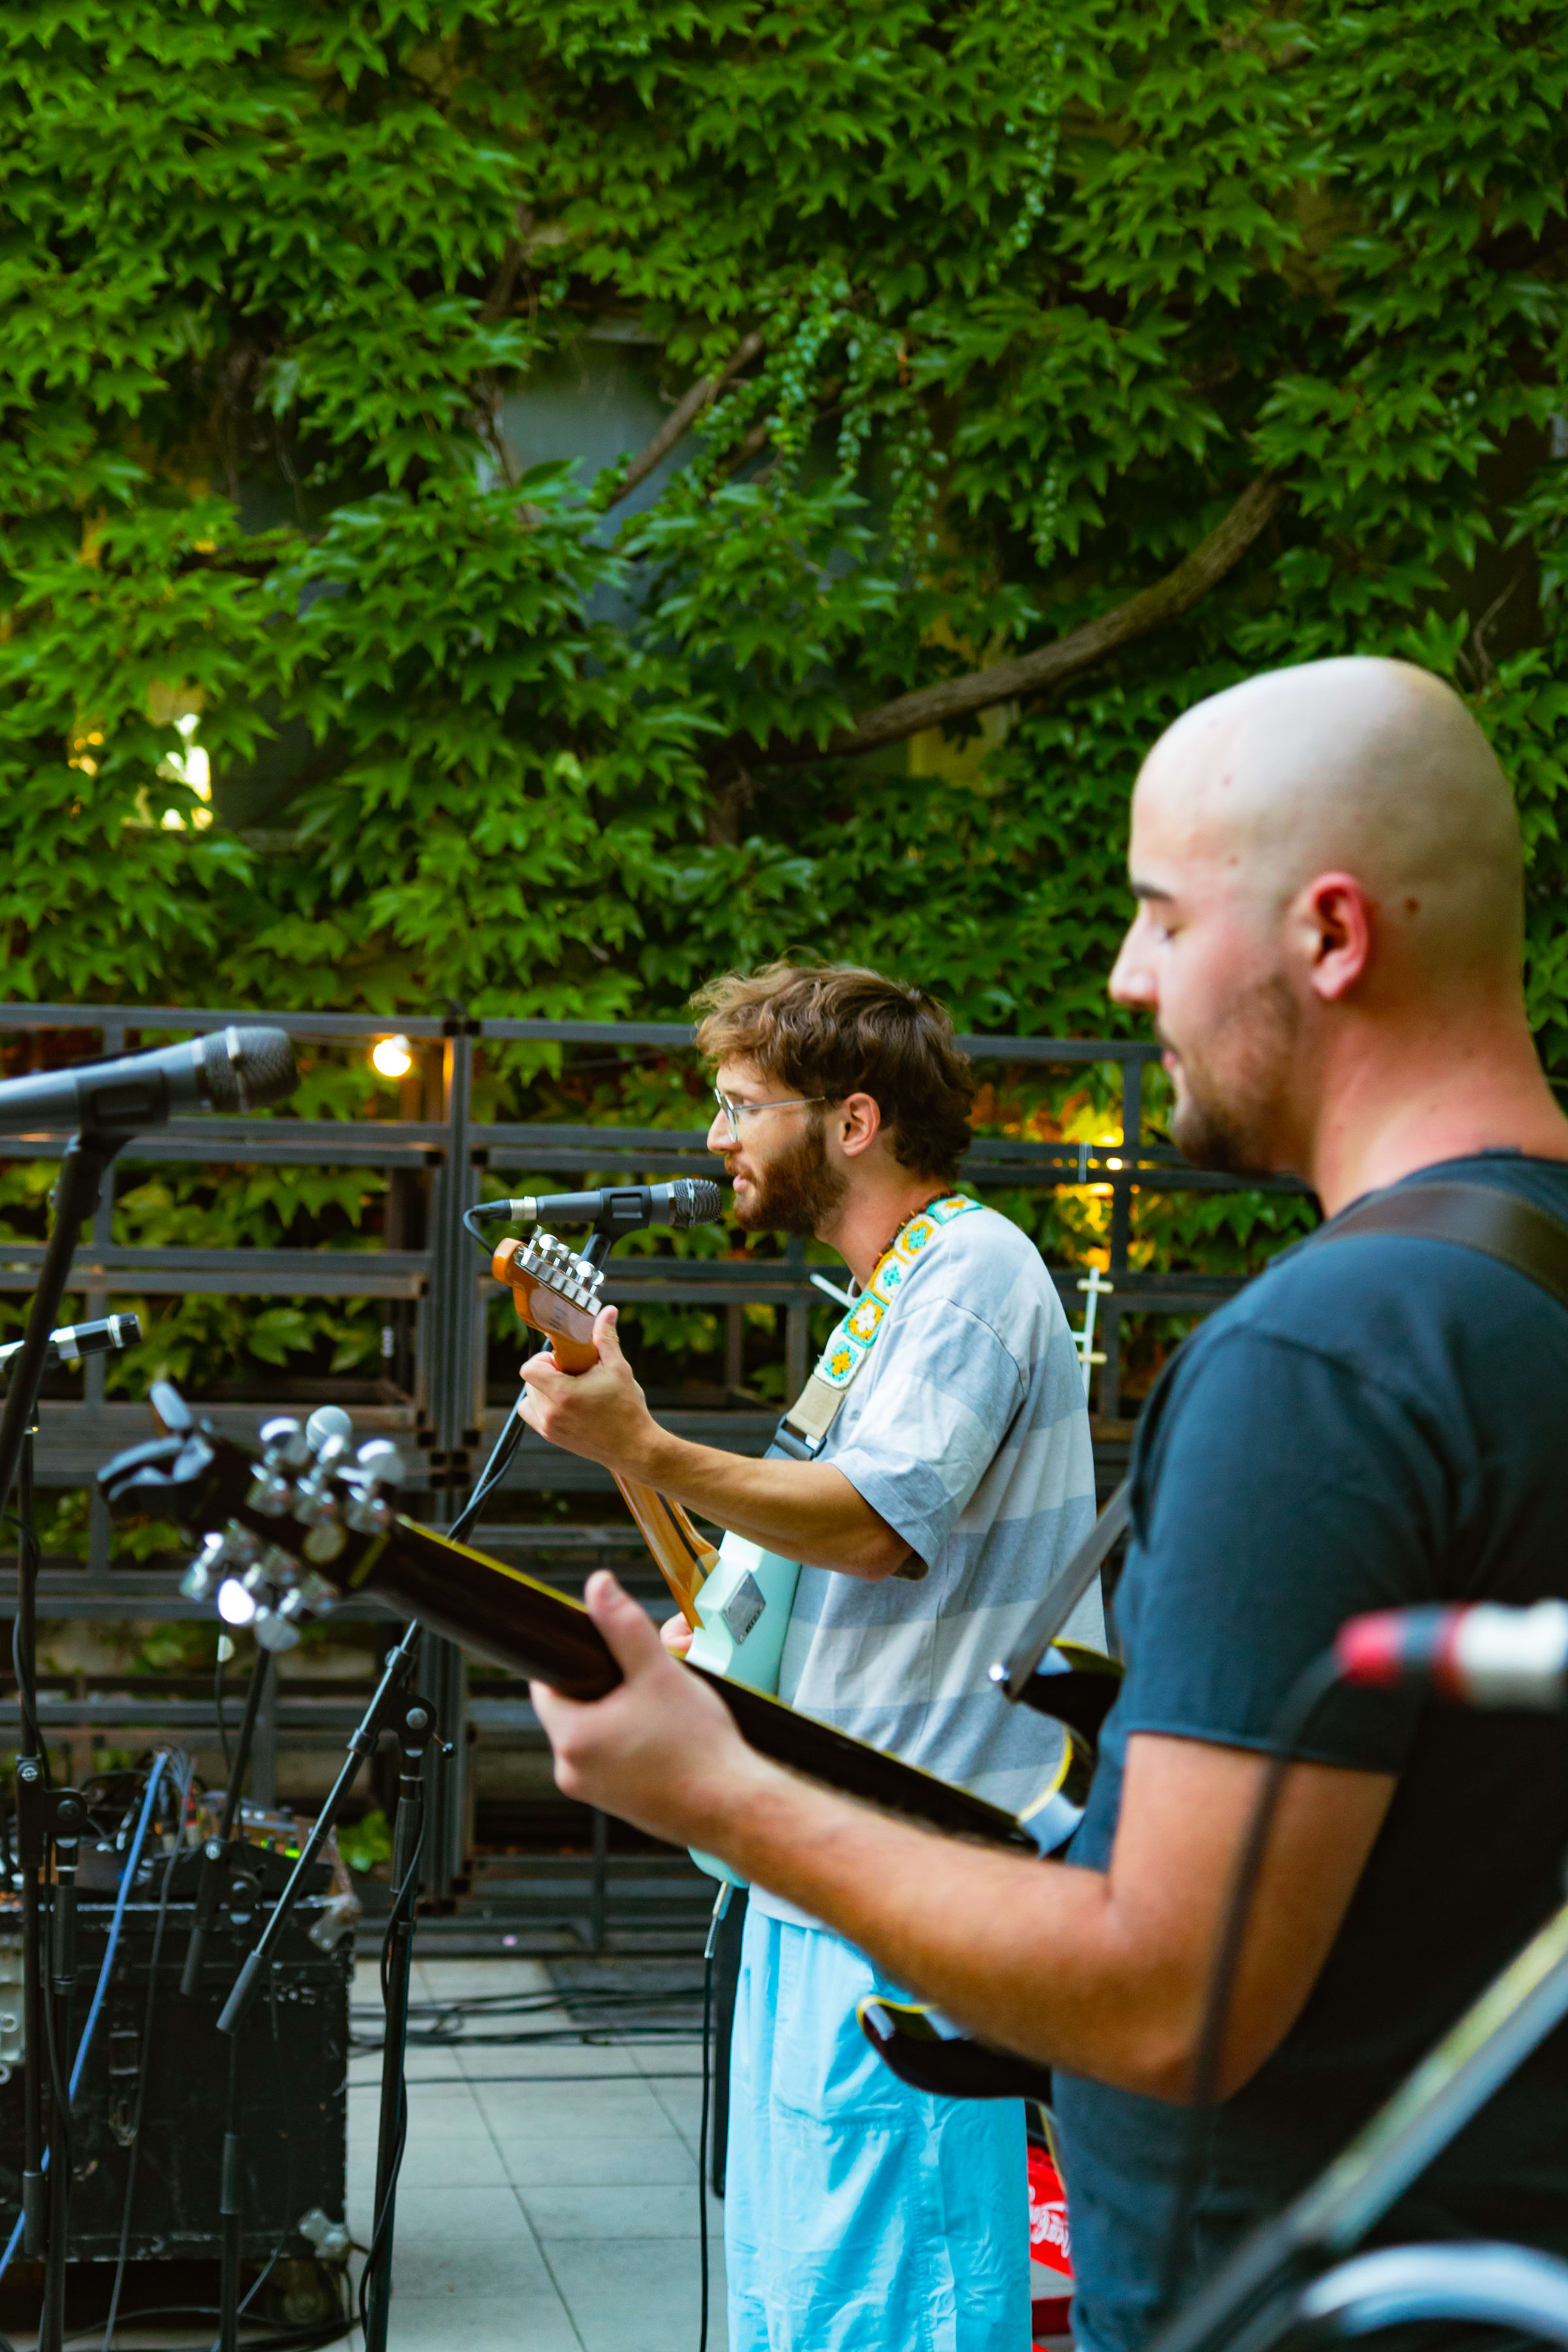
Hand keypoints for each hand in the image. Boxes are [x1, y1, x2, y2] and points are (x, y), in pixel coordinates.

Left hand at [517, 1304, 658, 1473]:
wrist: (633, 1447)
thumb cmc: (627, 1409)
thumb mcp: (618, 1369)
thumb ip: (606, 1338)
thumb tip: (608, 1311)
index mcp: (563, 1394)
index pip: (529, 1369)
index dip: (543, 1359)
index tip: (563, 1360)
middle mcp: (550, 1413)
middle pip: (530, 1381)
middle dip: (548, 1372)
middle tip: (573, 1373)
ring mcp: (549, 1427)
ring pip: (529, 1397)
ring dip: (544, 1388)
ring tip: (571, 1389)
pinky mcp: (551, 1437)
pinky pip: (533, 1414)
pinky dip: (543, 1405)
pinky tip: (566, 1403)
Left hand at [531, 1572, 773, 1849]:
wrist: (733, 1807)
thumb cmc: (698, 1744)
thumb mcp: (659, 1672)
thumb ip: (624, 1627)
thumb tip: (597, 1584)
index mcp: (572, 1738)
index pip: (546, 1686)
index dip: (573, 1661)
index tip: (603, 1652)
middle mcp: (571, 1772)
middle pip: (571, 1710)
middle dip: (601, 1689)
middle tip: (643, 1680)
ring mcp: (593, 1794)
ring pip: (593, 1736)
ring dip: (617, 1717)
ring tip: (659, 1711)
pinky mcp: (617, 1806)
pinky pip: (610, 1762)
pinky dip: (630, 1745)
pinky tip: (664, 1739)